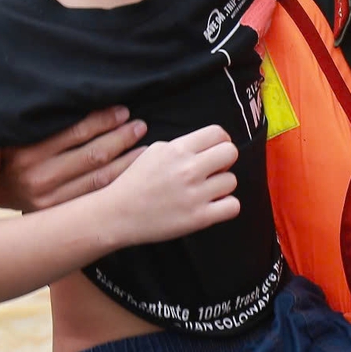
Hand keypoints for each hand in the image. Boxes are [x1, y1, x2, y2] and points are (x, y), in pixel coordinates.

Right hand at [0, 107, 147, 211]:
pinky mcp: (58, 213)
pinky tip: (133, 173)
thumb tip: (84, 96)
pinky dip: (117, 183)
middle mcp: (37, 177)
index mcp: (27, 151)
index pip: (75, 132)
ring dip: (126, 161)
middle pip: (92, 155)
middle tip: (140, 125)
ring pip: (99, 178)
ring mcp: (49, 200)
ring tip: (144, 147)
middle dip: (120, 138)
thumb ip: (46, 120)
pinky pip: (96, 196)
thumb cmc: (9, 152)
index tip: (123, 110)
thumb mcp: (18, 132)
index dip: (103, 120)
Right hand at [103, 126, 239, 243]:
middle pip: (231, 152)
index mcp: (177, 149)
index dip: (221, 141)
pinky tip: (212, 206)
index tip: (215, 150)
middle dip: (225, 160)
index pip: (218, 133)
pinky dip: (226, 206)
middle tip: (213, 170)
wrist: (118, 214)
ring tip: (205, 191)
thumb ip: (181, 146)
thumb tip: (206, 146)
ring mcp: (195, 194)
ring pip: (232, 181)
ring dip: (221, 186)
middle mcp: (188, 169)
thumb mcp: (153, 151)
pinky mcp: (199, 218)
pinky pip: (232, 206)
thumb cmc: (134, 183)